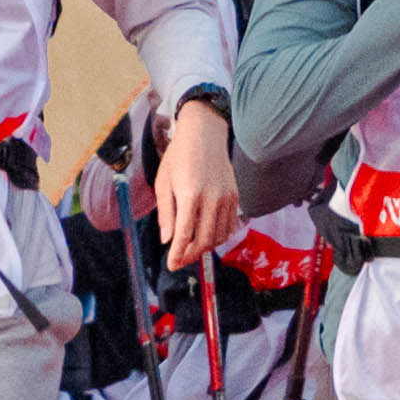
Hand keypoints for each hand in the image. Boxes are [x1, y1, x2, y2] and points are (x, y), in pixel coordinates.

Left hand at [148, 99, 240, 266]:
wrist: (204, 134)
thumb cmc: (178, 157)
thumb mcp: (163, 183)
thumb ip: (166, 214)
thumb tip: (167, 240)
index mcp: (190, 194)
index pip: (185, 234)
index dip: (178, 254)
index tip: (171, 265)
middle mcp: (212, 198)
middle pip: (205, 240)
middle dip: (191, 255)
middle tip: (180, 260)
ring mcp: (227, 198)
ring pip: (219, 236)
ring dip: (205, 247)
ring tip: (191, 248)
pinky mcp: (235, 196)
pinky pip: (229, 225)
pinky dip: (219, 236)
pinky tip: (207, 235)